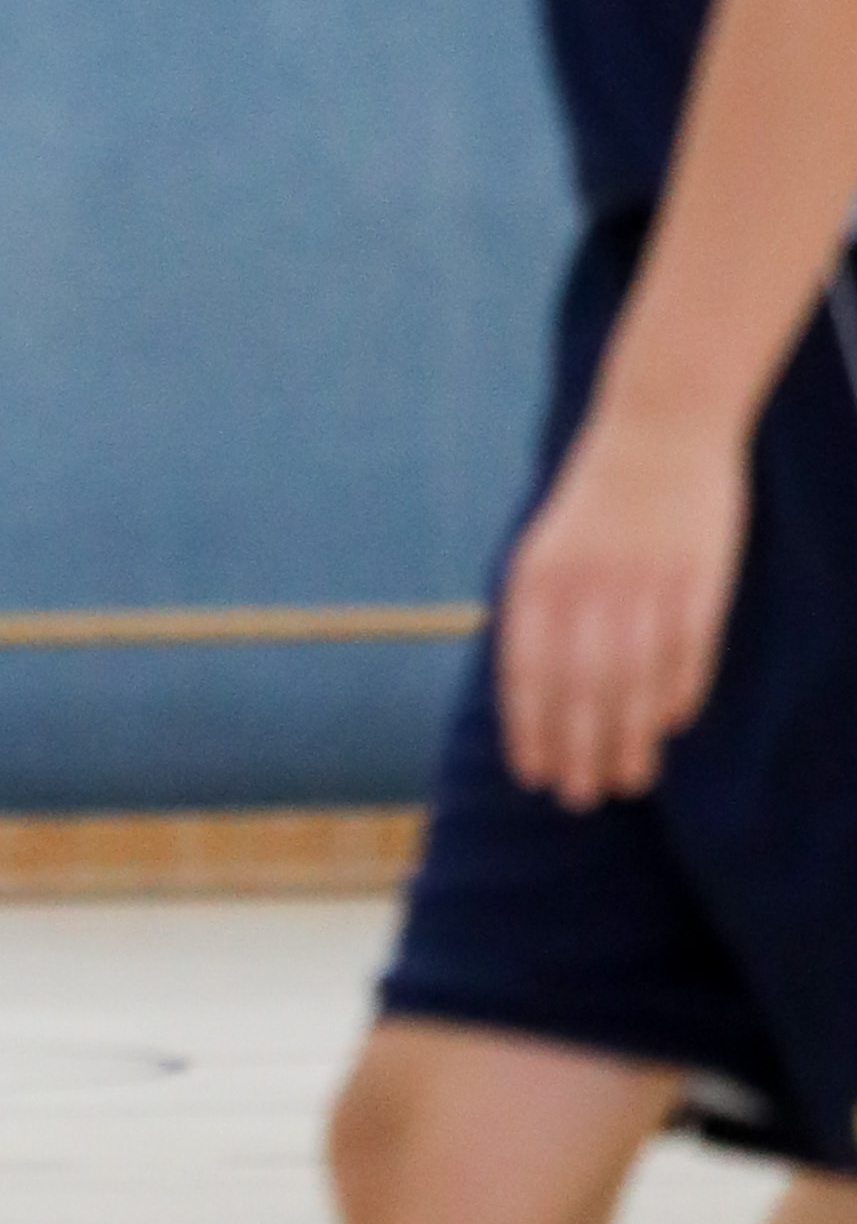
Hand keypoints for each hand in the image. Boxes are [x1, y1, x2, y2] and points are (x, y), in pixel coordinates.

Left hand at [496, 406, 747, 810]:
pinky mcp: (698, 576)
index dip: (528, 729)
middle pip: (578, 688)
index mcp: (535, 576)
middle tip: (580, 798)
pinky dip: (676, 694)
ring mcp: (644, 580)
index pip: (524, 671)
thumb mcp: (542, 548)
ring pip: (633, 681)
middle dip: (576, 750)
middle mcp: (585, 583)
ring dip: (627, 738)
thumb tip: (530, 692)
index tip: (531, 775)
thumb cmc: (594, 499)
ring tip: (627, 780)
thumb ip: (537, 613)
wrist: (658, 425)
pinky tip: (667, 727)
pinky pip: (687, 652)